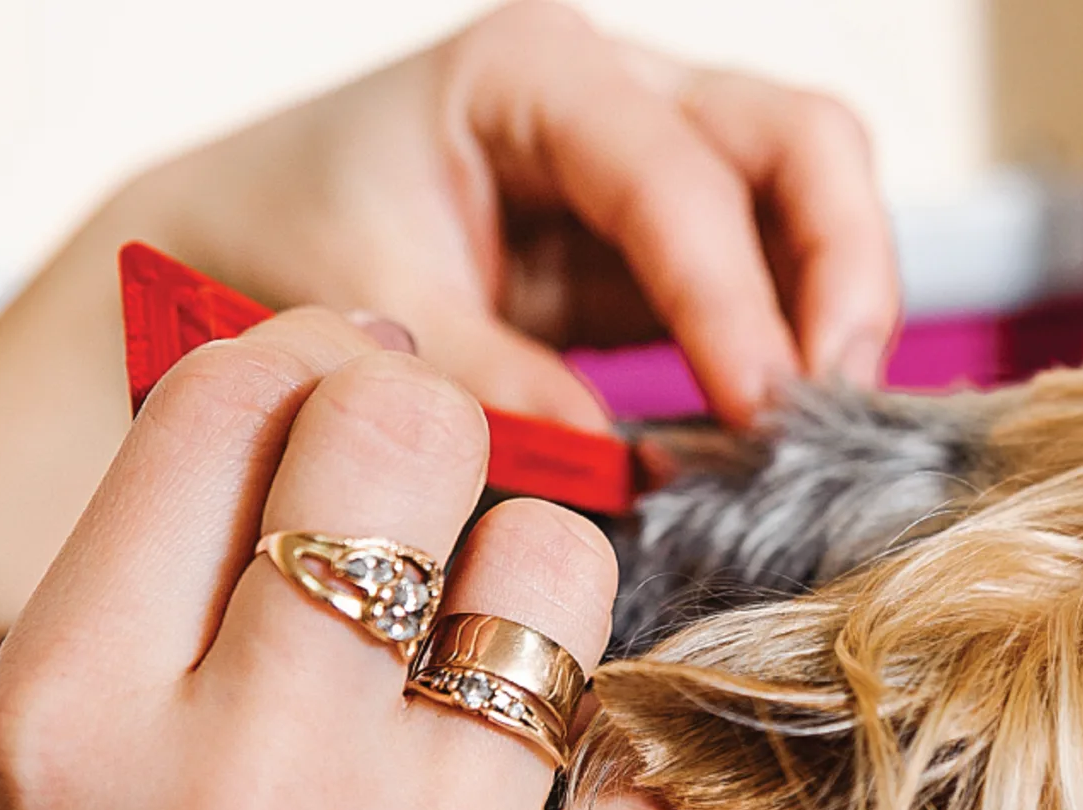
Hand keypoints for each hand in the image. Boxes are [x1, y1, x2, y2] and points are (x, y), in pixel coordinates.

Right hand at [0, 309, 692, 809]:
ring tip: (466, 698)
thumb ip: (154, 580)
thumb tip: (308, 368)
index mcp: (73, 727)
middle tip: (423, 502)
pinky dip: (593, 753)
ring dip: (526, 591)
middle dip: (428, 437)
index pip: (226, 402)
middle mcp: (250, 783)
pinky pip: (637, 728)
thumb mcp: (52, 791)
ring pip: (558, 556)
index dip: (303, 363)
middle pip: (409, 430)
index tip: (340, 391)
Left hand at [134, 0, 899, 429]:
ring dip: (843, 306)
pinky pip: (782, 265)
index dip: (734, 299)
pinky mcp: (674, 238)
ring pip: (817, 192)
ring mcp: (661, 155)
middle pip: (801, 141)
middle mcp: (620, 91)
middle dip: (843, 272)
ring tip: (820, 428)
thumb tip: (622, 463)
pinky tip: (782, 423)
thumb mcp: (360, 313)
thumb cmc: (280, 240)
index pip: (677, 178)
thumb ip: (490, 383)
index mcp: (531, 74)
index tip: (761, 412)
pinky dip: (801, 338)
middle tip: (829, 408)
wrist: (239, 240)